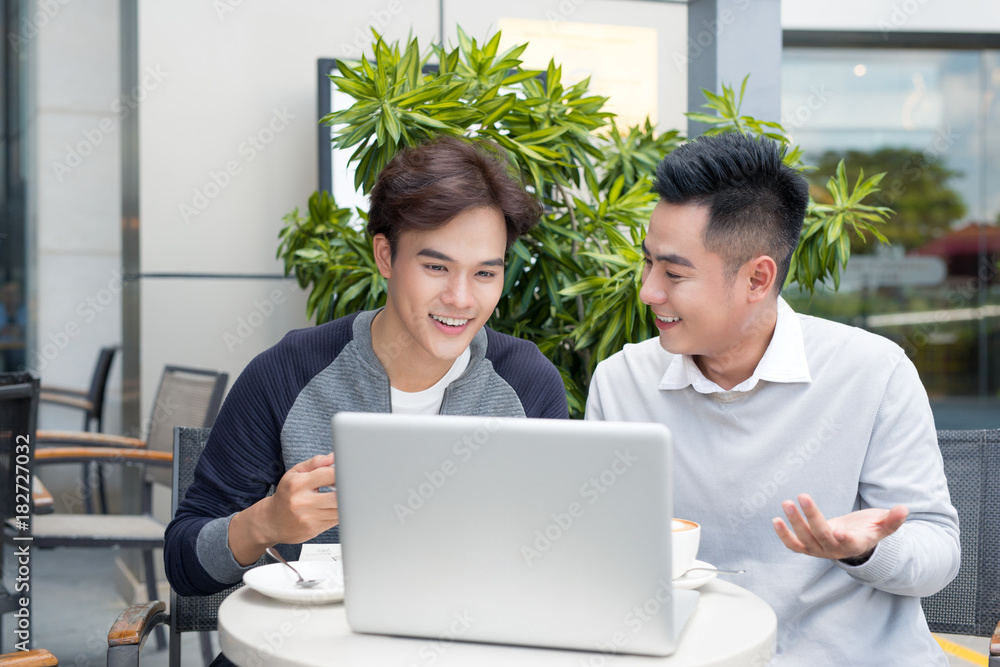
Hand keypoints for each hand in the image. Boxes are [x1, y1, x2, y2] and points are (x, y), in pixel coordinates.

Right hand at [230, 453, 337, 564]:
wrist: (271, 521)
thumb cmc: (286, 494)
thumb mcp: (295, 473)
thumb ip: (315, 463)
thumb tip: (334, 457)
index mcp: (297, 484)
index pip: (329, 474)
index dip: (343, 472)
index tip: (348, 471)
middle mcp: (302, 502)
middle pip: (338, 495)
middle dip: (348, 489)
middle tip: (352, 485)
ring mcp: (308, 517)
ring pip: (339, 509)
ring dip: (346, 502)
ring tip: (344, 495)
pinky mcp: (313, 529)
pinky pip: (335, 520)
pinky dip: (341, 513)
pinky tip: (337, 507)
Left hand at [772, 493, 907, 561]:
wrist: (853, 542)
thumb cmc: (868, 530)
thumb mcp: (882, 525)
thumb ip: (892, 520)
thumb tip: (904, 509)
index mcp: (855, 544)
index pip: (848, 543)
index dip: (843, 539)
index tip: (839, 531)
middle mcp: (835, 550)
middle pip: (821, 535)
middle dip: (811, 516)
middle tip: (802, 497)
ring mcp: (819, 550)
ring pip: (804, 539)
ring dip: (794, 522)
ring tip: (786, 503)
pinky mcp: (808, 548)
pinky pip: (794, 545)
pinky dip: (783, 535)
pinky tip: (776, 520)